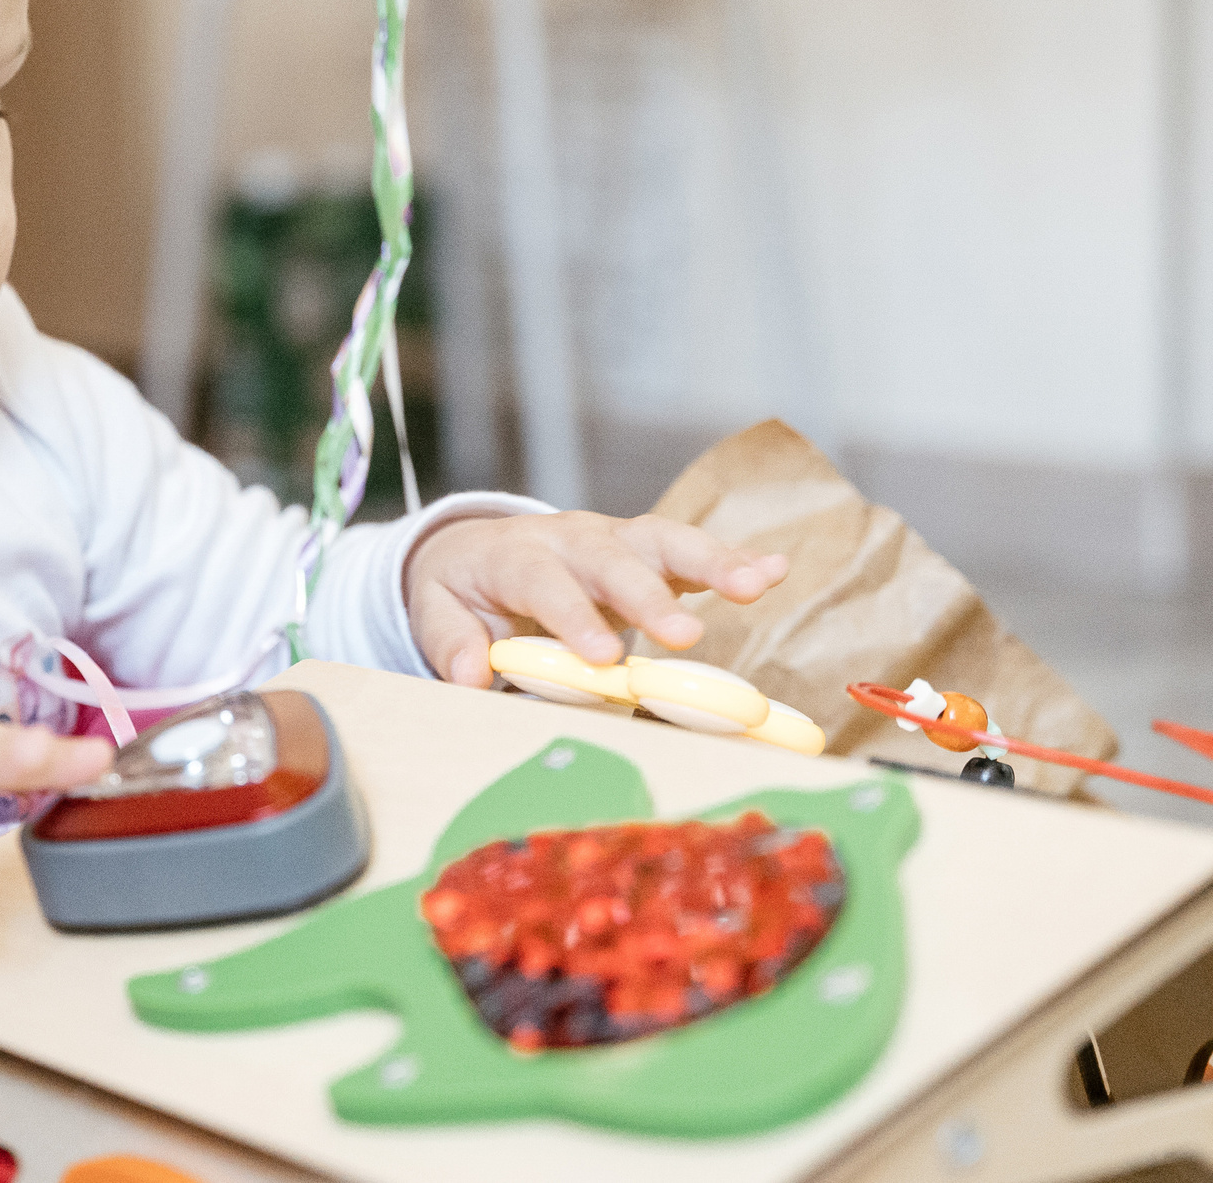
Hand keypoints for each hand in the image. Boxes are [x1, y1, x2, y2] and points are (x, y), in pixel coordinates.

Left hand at [405, 511, 787, 688]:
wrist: (477, 548)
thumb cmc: (464, 589)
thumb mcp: (438, 609)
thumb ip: (451, 641)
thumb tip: (468, 675)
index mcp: (517, 555)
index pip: (546, 583)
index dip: (574, 618)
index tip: (602, 658)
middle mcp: (572, 538)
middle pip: (613, 559)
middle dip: (650, 597)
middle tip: (685, 639)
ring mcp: (613, 540)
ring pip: (663, 541)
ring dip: (711, 562)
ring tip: (756, 586)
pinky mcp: (646, 552)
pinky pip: (691, 551)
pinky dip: (733, 558)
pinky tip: (775, 570)